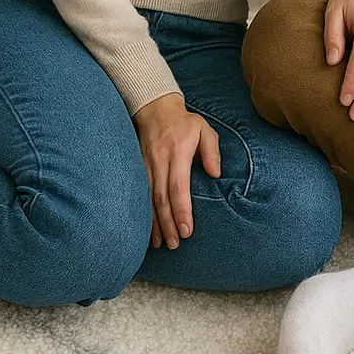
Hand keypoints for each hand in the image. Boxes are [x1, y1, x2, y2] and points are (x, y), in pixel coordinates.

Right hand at [132, 92, 220, 249]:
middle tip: (175, 244)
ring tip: (162, 244)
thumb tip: (216, 174)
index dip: (182, 210)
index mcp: (178, 152)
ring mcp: (145, 165)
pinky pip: (141, 195)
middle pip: (161, 198)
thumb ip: (212, 151)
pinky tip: (148, 229)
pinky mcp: (138, 168)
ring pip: (148, 199)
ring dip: (154, 223)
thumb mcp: (204, 130)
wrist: (155, 109)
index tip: (187, 230)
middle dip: (168, 223)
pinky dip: (144, 214)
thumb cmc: (185, 123)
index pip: (178, 186)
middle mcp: (159, 161)